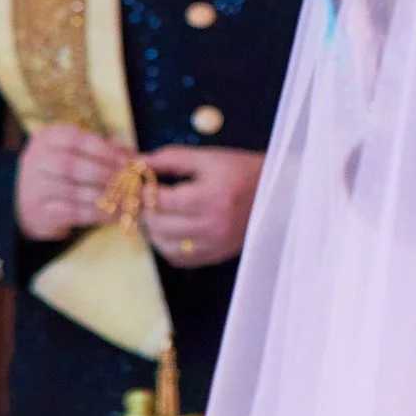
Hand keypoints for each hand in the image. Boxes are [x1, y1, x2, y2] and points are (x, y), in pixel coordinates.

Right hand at [14, 125, 131, 241]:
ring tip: (127, 198)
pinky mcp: (37, 213)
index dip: (105, 150)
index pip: (75, 140)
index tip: (128, 160)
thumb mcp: (83, 153)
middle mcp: (34, 161)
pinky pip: (72, 213)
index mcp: (46, 140)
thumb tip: (141, 159)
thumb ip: (108, 152)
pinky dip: (96, 214)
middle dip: (105, 172)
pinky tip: (114, 214)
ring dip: (105, 195)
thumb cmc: (68, 172)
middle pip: (71, 165)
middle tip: (129, 180)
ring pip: (72, 191)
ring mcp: (32, 188)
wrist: (34, 202)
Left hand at [142, 147, 263, 268]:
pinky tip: (173, 229)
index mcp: (212, 196)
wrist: (279, 194)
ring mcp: (214, 244)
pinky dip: (167, 245)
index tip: (139, 183)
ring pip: (162, 245)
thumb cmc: (243, 171)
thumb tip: (136, 164)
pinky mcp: (215, 256)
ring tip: (159, 213)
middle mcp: (213, 225)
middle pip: (157, 224)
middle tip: (145, 198)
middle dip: (144, 210)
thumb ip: (171, 159)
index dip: (142, 191)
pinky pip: (176, 258)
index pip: (160, 200)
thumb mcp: (210, 158)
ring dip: (153, 229)